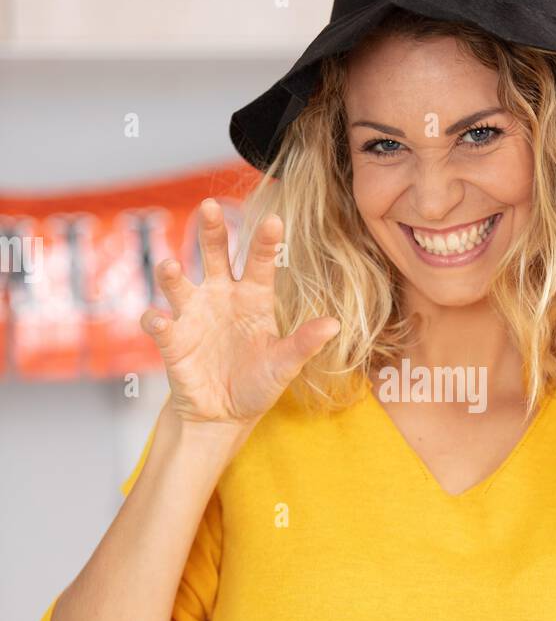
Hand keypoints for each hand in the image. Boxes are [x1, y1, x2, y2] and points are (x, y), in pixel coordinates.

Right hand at [140, 200, 338, 426]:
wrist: (225, 414)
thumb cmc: (258, 383)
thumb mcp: (285, 365)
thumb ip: (304, 343)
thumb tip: (334, 325)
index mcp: (253, 298)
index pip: (259, 262)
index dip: (264, 242)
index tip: (273, 220)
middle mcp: (221, 297)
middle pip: (214, 254)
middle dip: (212, 230)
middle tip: (210, 206)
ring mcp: (194, 315)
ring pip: (178, 283)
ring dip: (171, 274)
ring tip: (170, 267)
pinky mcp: (173, 339)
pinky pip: (159, 324)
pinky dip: (156, 321)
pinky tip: (160, 322)